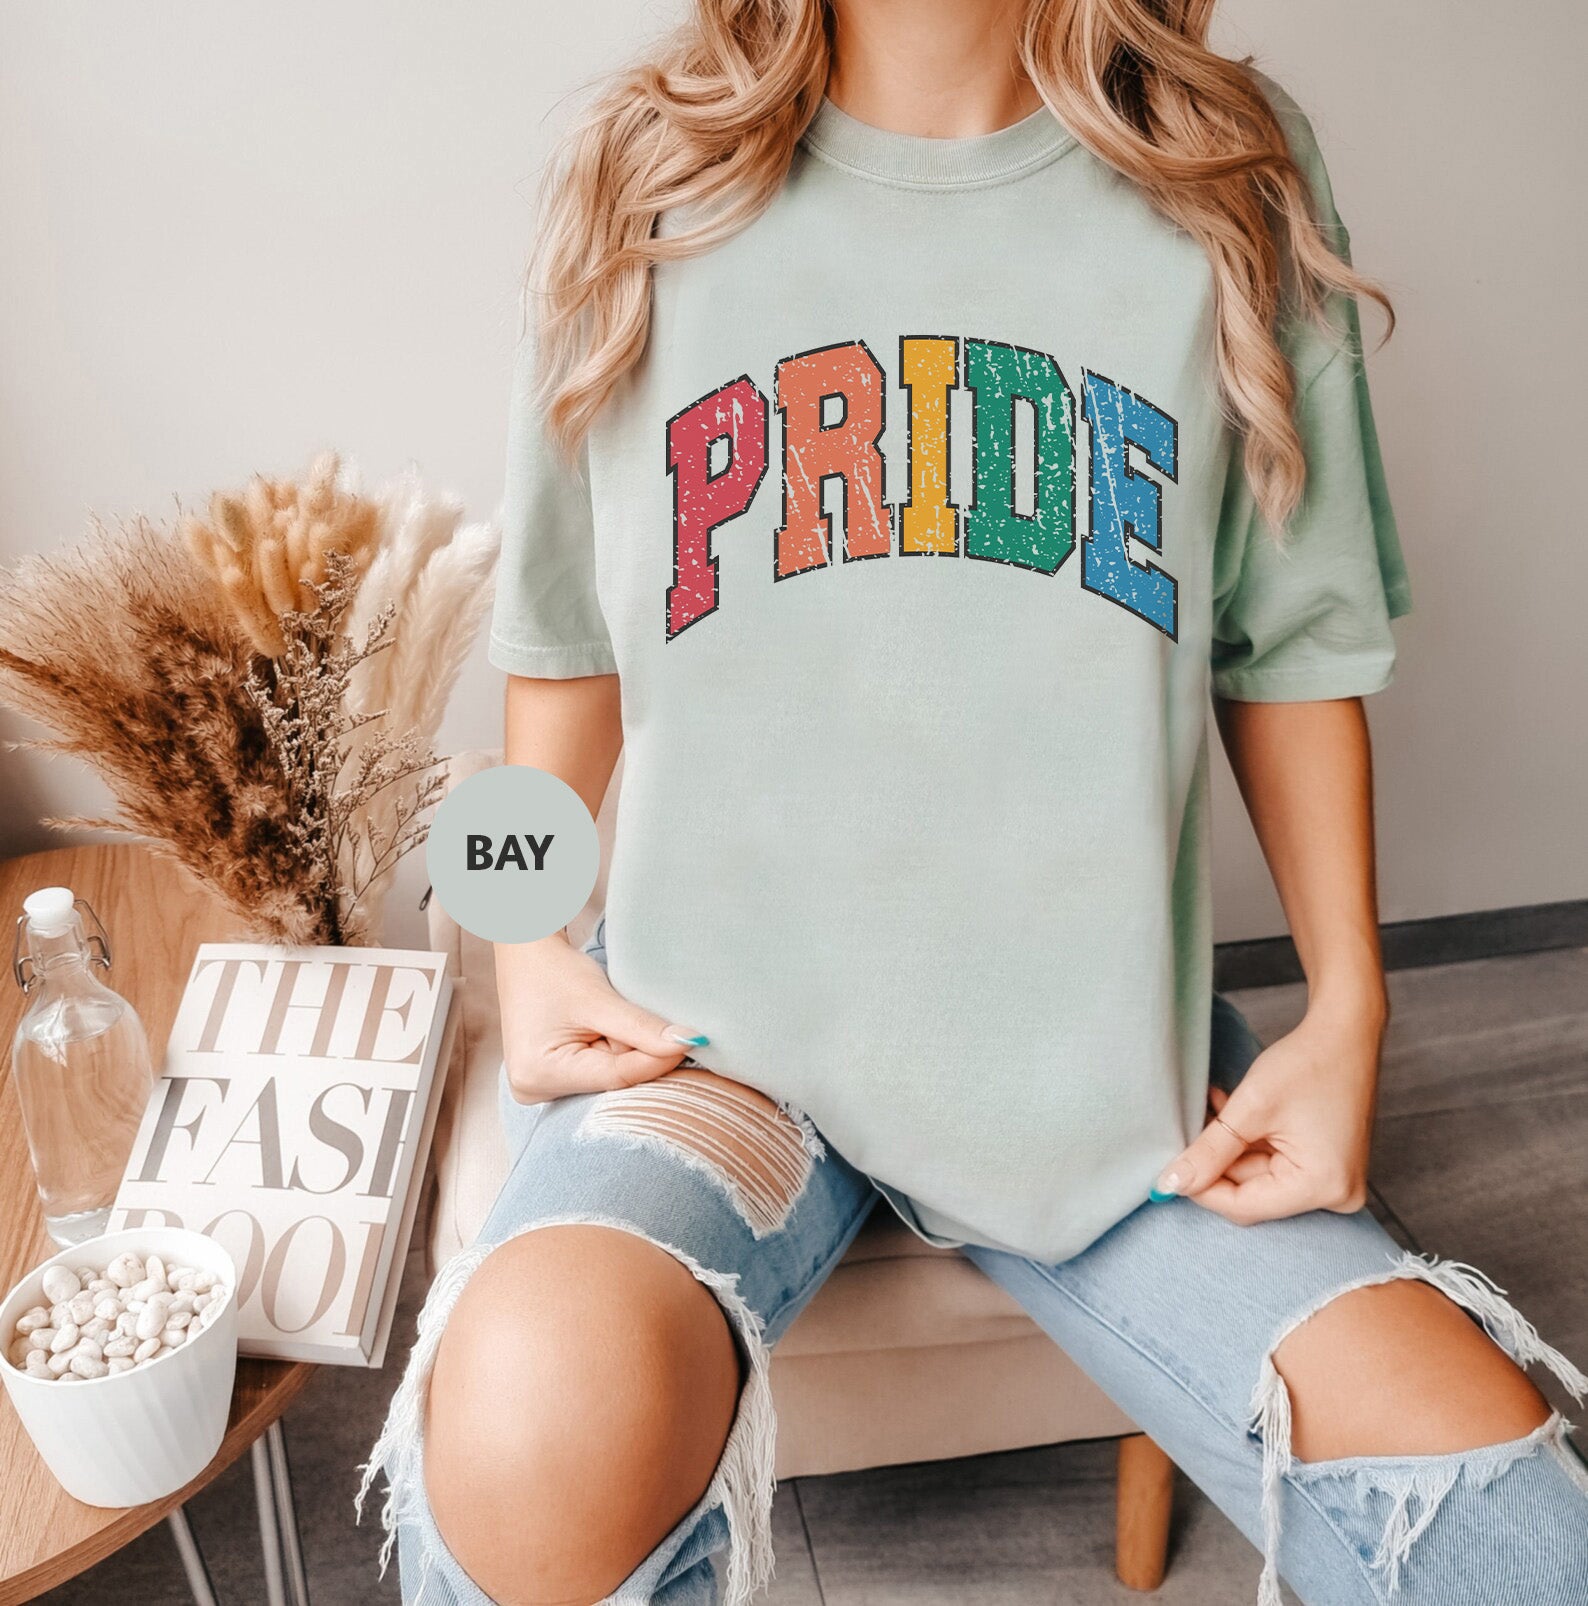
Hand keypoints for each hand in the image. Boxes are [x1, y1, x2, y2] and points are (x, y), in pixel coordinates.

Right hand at [496, 933, 708, 1103]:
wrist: (526, 954)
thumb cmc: (554, 970)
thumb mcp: (599, 999)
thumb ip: (643, 1027)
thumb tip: (690, 1043)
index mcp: (541, 1073)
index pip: (619, 1077)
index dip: (658, 1058)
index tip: (691, 1040)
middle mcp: (535, 1090)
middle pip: (614, 1082)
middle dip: (636, 1053)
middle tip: (641, 1022)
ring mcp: (541, 1087)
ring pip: (610, 1077)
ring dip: (623, 1051)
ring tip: (610, 1020)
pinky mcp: (550, 1079)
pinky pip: (598, 1072)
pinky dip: (611, 1052)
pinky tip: (604, 1031)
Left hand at [1154, 995, 1384, 1225]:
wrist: (1345, 1033)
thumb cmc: (1307, 1063)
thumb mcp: (1249, 1108)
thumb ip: (1208, 1151)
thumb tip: (1171, 1184)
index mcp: (1321, 1185)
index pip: (1245, 1206)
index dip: (1201, 1189)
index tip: (1168, 1172)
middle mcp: (1334, 1194)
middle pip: (1251, 1193)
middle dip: (1215, 1161)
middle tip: (1188, 1127)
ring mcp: (1332, 1181)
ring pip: (1257, 1176)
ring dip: (1228, 1145)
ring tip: (1211, 1106)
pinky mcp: (1326, 1165)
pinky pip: (1275, 1164)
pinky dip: (1248, 1141)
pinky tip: (1229, 1109)